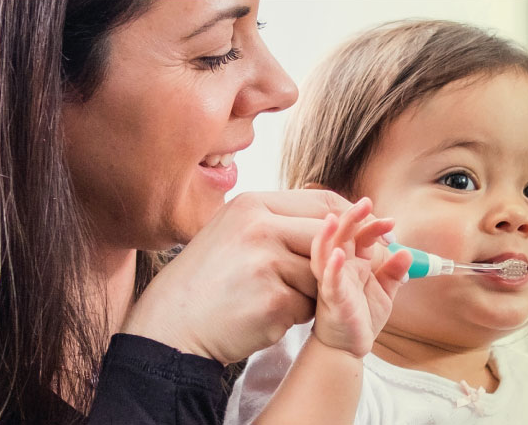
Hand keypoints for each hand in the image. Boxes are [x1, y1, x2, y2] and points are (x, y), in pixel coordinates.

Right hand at [122, 190, 358, 363]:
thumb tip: (340, 216)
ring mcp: (266, 263)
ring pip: (324, 275)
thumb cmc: (208, 280)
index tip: (355, 241)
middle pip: (331, 237)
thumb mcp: (235, 232)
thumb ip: (280, 221)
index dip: (349, 223)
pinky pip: (309, 307)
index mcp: (252, 204)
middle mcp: (259, 227)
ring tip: (276, 297)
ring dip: (311, 292)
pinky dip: (296, 315)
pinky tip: (266, 315)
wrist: (172, 325)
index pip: (325, 203)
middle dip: (337, 260)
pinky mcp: (273, 301)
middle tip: (325, 278)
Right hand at [310, 198, 411, 357]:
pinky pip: (329, 282)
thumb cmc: (362, 317)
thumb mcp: (385, 292)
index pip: (360, 236)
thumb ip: (394, 272)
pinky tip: (338, 256)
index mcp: (353, 263)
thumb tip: (406, 251)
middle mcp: (340, 268)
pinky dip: (332, 268)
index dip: (373, 225)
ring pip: (325, 253)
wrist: (349, 347)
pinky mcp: (332, 299)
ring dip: (329, 235)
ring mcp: (333, 282)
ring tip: (334, 219)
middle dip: (351, 218)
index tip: (391, 221)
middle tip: (365, 202)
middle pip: (341, 236)